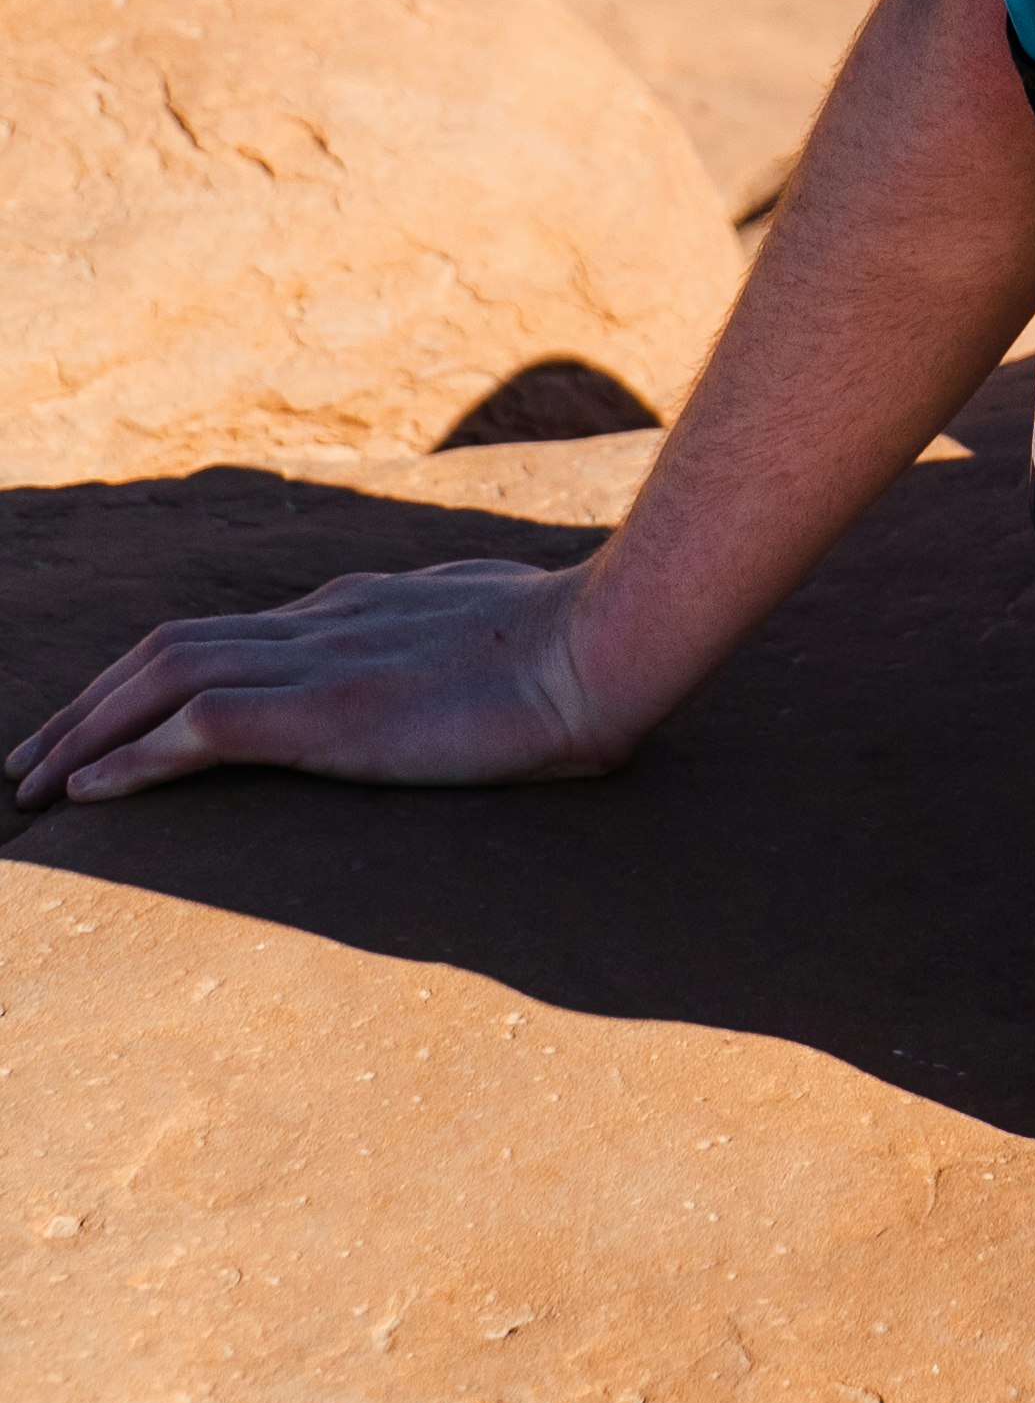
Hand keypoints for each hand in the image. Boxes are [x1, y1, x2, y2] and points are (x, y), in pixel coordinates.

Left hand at [9, 556, 623, 810]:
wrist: (608, 641)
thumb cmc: (580, 650)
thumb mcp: (492, 641)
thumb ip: (447, 653)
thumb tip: (442, 683)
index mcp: (359, 608)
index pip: (225, 635)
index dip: (149, 679)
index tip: (104, 728)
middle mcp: (323, 621)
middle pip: (170, 647)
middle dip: (89, 703)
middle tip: (30, 762)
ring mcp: (322, 661)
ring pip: (165, 677)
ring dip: (87, 731)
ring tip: (34, 785)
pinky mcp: (328, 713)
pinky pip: (201, 728)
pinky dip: (135, 757)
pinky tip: (91, 794)